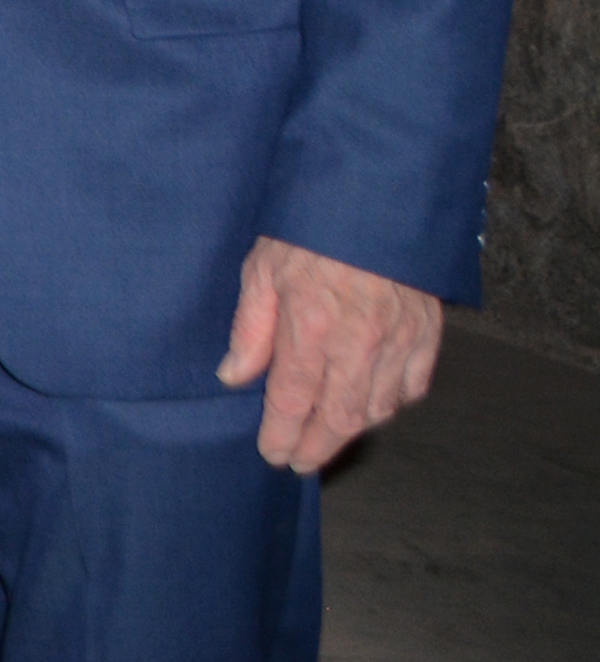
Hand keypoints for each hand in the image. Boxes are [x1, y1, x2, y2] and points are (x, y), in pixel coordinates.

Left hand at [221, 236, 442, 471]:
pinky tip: (372, 406)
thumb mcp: (261, 269)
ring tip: (327, 437)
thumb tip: (233, 377)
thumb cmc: (307, 231)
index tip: (272, 455)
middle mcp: (359, 344)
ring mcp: (398, 342)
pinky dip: (392, 404)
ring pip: (378, 409)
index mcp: (311, 328)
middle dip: (317, 448)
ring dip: (352, 430)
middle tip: (300, 462)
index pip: (292, 402)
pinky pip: (412, 388)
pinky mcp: (427, 335)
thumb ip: (250, 329)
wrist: (374, 199)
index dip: (281, 435)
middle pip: (339, 419)